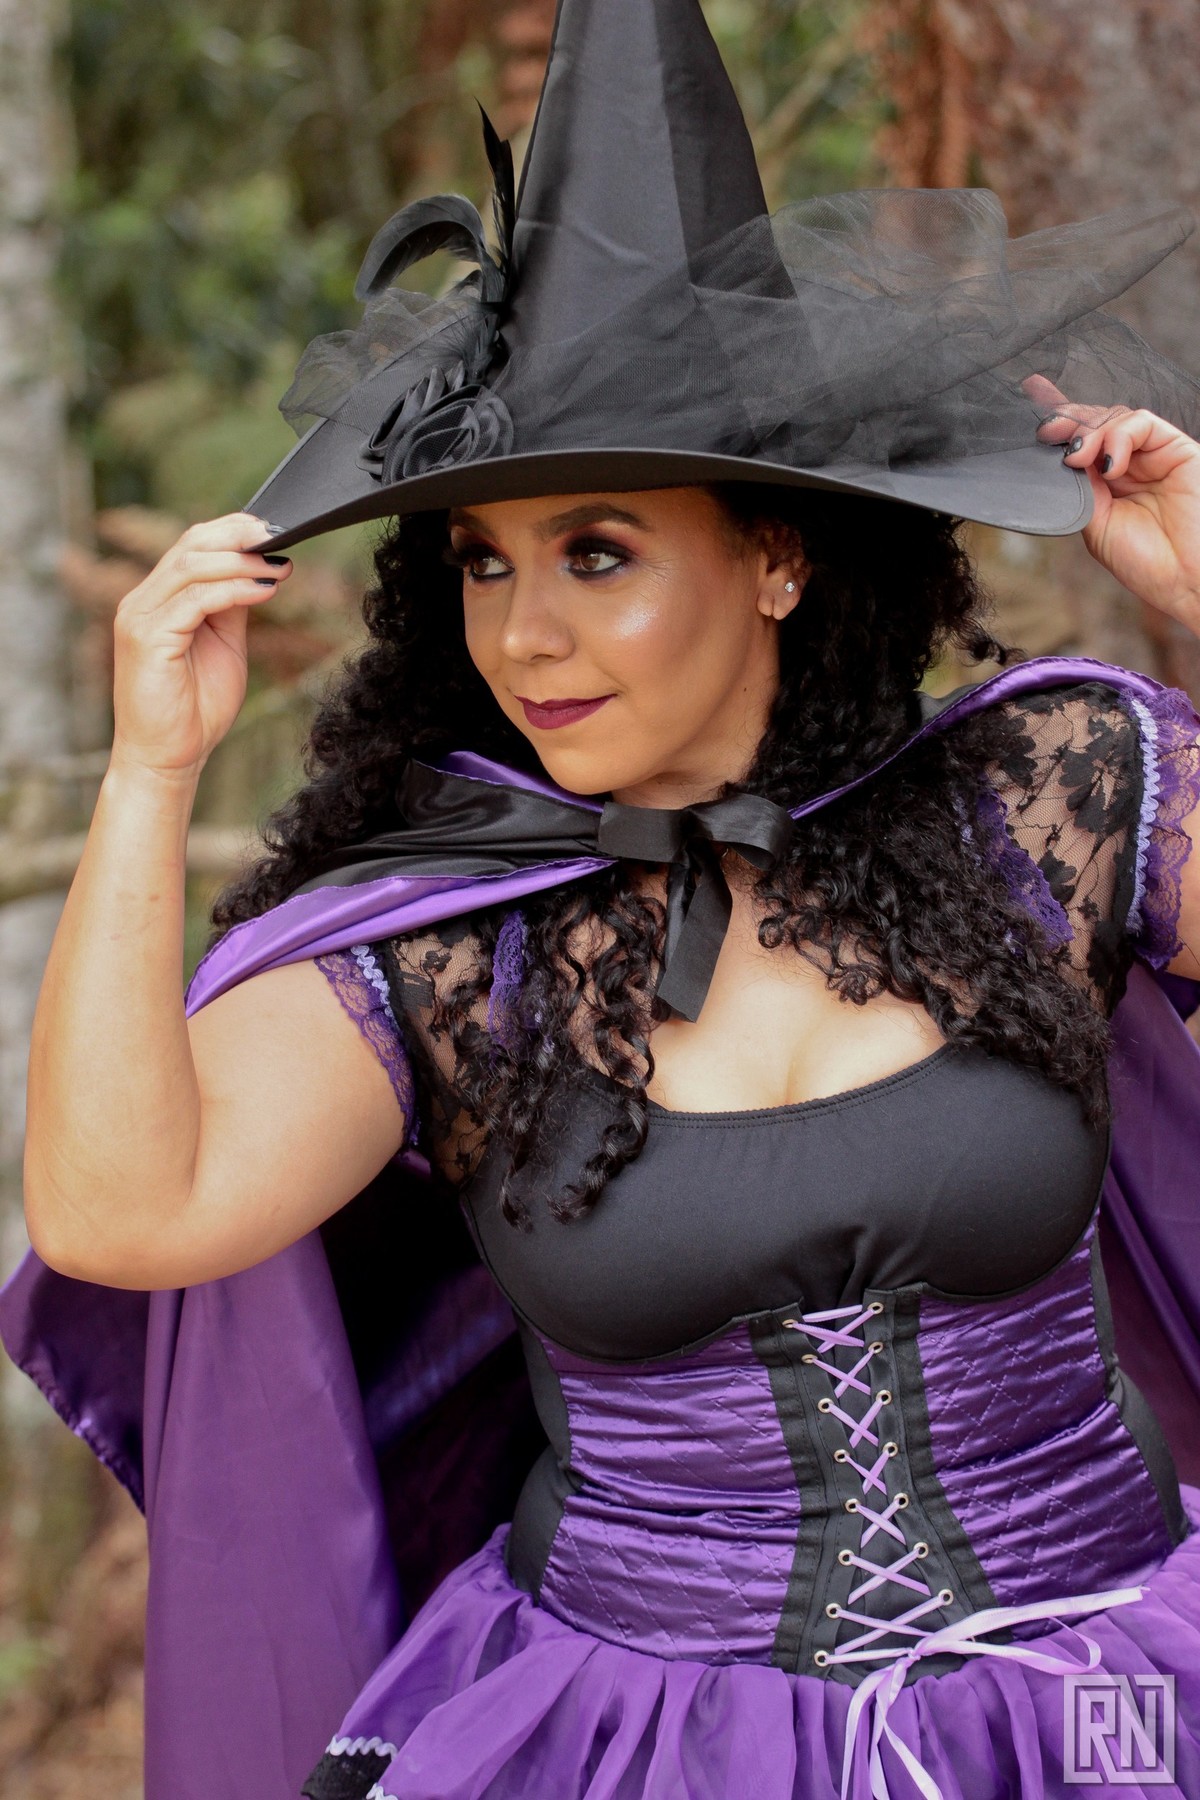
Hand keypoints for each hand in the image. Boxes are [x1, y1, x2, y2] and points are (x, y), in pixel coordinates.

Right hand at [110, 513, 291, 781]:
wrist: (168, 759)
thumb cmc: (194, 710)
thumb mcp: (223, 645)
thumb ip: (232, 606)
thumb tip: (259, 569)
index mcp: (157, 600)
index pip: (191, 546)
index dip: (233, 532)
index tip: (276, 532)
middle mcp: (141, 602)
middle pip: (190, 546)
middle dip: (239, 535)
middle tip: (281, 536)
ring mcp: (139, 618)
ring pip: (191, 566)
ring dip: (241, 561)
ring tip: (278, 565)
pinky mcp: (147, 638)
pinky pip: (195, 599)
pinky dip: (233, 590)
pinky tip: (264, 590)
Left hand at [1024, 375, 1199, 634]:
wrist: (1188, 580)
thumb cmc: (1148, 564)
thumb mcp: (1097, 526)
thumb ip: (1081, 489)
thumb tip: (1062, 457)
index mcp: (1108, 485)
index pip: (1080, 442)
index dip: (1059, 418)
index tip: (1031, 397)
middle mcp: (1130, 466)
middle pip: (1095, 422)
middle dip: (1067, 421)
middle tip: (1046, 432)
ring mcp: (1153, 456)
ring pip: (1115, 418)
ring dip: (1089, 431)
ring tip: (1078, 458)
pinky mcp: (1177, 449)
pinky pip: (1142, 424)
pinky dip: (1120, 437)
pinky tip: (1110, 464)